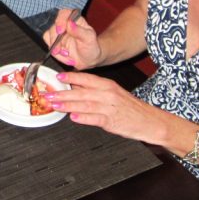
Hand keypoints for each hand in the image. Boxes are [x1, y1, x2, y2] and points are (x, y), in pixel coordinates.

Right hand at [43, 9, 102, 69]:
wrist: (88, 59)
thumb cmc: (90, 47)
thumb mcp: (89, 39)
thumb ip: (79, 31)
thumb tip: (69, 23)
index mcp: (75, 19)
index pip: (64, 13)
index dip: (60, 20)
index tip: (60, 31)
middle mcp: (65, 24)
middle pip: (54, 26)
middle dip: (55, 39)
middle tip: (59, 50)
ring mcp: (58, 32)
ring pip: (48, 35)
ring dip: (55, 47)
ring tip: (66, 54)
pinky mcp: (53, 40)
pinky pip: (48, 44)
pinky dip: (55, 52)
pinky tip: (63, 55)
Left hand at [46, 72, 167, 143]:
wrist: (150, 121)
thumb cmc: (130, 108)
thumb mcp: (113, 93)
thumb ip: (94, 90)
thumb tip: (74, 86)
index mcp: (108, 85)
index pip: (86, 78)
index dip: (71, 77)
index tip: (57, 77)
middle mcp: (108, 94)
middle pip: (81, 92)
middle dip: (62, 93)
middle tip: (48, 95)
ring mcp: (110, 108)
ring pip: (85, 104)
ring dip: (68, 105)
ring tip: (55, 105)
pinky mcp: (112, 121)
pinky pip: (95, 118)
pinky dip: (83, 118)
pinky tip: (73, 117)